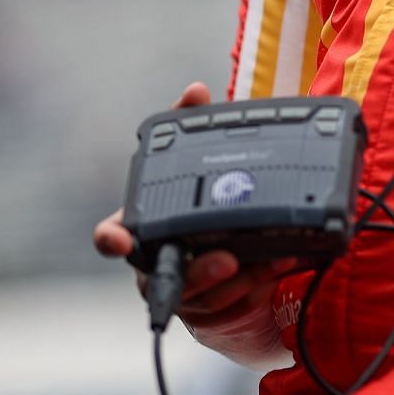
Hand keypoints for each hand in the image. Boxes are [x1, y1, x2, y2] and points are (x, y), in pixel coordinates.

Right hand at [92, 82, 296, 328]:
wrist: (227, 242)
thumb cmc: (198, 201)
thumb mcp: (194, 160)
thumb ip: (189, 123)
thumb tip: (195, 90)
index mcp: (144, 228)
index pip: (112, 237)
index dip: (112, 240)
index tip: (120, 240)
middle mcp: (159, 262)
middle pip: (166, 278)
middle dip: (199, 272)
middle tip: (228, 259)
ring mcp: (187, 289)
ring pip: (207, 296)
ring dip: (241, 280)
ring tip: (272, 260)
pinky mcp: (217, 305)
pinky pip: (235, 304)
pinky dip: (259, 286)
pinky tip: (281, 264)